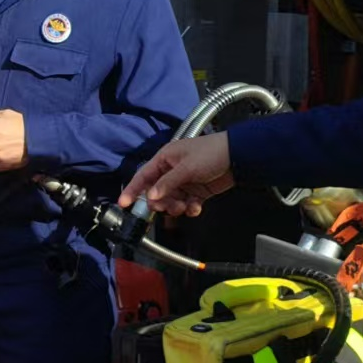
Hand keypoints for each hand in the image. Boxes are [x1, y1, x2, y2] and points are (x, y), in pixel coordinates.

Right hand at [120, 133, 234, 216]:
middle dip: (162, 203)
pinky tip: (196, 206)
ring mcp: (184, 182)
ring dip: (176, 207)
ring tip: (186, 206)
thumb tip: (150, 196)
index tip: (124, 203)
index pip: (143, 176)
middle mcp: (171, 171)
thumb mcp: (187, 167)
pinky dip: (190, 208)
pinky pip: (186, 204)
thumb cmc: (210, 154)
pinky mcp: (197, 191)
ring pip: (171, 201)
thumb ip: (168, 183)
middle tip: (170, 207)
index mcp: (165, 159)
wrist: (238, 157)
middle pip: (157, 193)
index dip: (133, 189)